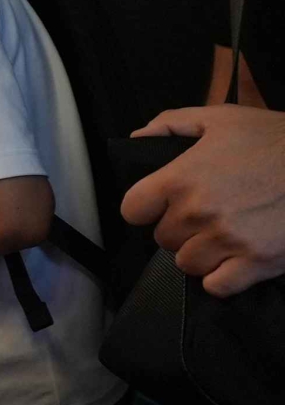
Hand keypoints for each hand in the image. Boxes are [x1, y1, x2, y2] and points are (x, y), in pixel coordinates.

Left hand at [122, 106, 284, 296]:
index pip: (132, 209)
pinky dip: (223, 277)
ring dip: (201, 252)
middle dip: (180, 227)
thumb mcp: (222, 118)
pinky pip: (217, 286)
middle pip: (163, 238)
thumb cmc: (276, 139)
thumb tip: (138, 137)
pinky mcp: (256, 263)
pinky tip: (236, 258)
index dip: (146, 207)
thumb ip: (172, 123)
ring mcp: (227, 240)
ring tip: (224, 234)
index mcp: (181, 178)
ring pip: (187, 263)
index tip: (161, 204)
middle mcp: (198, 213)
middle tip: (206, 214)